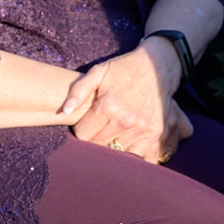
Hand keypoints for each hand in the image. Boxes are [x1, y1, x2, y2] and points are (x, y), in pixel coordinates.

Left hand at [64, 45, 188, 161]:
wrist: (157, 66)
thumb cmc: (124, 69)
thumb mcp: (99, 72)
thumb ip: (78, 90)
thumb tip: (65, 111)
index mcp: (108, 106)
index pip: (83, 136)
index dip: (82, 129)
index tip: (88, 122)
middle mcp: (126, 121)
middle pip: (99, 146)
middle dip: (96, 138)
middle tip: (100, 127)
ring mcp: (142, 129)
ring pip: (117, 154)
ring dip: (114, 147)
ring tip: (114, 133)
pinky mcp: (155, 134)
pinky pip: (139, 157)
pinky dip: (132, 156)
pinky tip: (129, 144)